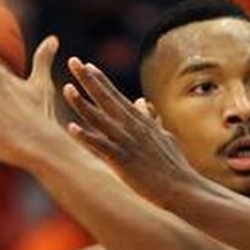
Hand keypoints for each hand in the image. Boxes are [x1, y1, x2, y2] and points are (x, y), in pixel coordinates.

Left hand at [61, 58, 199, 207]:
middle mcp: (133, 128)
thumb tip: (142, 102)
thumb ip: (151, 118)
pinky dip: (87, 137)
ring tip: (66, 89)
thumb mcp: (164, 136)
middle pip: (107, 99)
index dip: (102, 81)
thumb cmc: (175, 165)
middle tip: (73, 62)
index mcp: (142, 122)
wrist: (182, 187)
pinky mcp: (124, 160)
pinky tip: (71, 128)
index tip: (88, 66)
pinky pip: (101, 146)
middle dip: (89, 80)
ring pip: (100, 119)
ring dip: (82, 104)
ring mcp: (128, 143)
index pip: (117, 96)